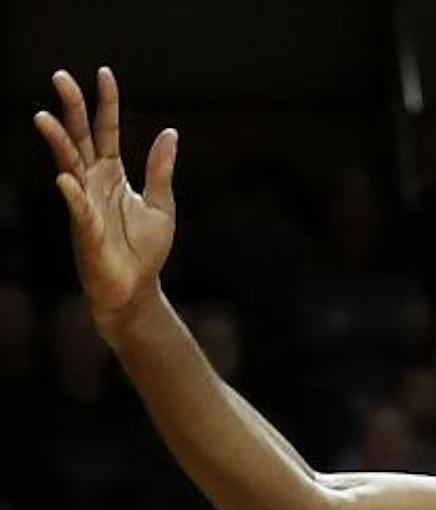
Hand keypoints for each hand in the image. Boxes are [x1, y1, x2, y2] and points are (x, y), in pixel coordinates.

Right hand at [33, 67, 178, 331]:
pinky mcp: (86, 229)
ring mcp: (86, 203)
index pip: (107, 130)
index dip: (106, 103)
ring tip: (43, 117)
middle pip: (80, 138)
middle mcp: (94, 182)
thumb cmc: (144, 250)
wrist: (135, 289)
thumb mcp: (161, 204)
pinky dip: (72, 194)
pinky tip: (65, 178)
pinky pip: (77, 208)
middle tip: (60, 76)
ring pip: (68, 165)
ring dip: (57, 142)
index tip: (104, 73)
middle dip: (70, 108)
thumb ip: (161, 169)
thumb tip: (170, 133)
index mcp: (113, 174)